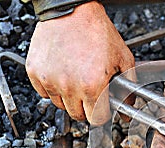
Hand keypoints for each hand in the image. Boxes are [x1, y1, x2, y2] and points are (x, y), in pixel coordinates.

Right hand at [26, 1, 134, 124]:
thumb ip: (128, 87)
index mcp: (92, 85)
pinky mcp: (35, 72)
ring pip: (60, 105)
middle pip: (77, 115)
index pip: (97, 119)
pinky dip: (52, 87)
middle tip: (89, 89)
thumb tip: (128, 108)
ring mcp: (50, 80)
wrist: (72, 10)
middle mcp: (69, 85)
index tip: (102, 106)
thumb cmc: (96, 31)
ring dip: (69, 97)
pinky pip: (44, 93)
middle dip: (86, 106)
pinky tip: (61, 72)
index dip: (102, 113)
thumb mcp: (123, 59)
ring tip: (75, 76)